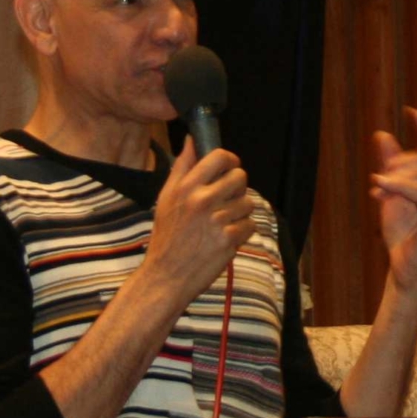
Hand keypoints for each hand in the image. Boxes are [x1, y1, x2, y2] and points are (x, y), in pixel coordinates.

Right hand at [137, 138, 255, 300]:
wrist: (166, 277)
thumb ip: (182, 167)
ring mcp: (217, 220)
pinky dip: (243, 232)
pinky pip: (250, 225)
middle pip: (240, 177)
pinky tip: (226, 238)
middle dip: (237, 188)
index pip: (220, 157)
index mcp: (186, 187)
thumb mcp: (166, 198)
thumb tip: (191, 140)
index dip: (230, 160)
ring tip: (222, 224)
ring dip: (240, 213)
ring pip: (248, 203)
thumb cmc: (166, 237)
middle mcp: (201, 201)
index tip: (229, 168)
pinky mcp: (229, 239)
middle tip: (226, 200)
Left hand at [369, 107, 416, 295]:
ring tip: (377, 184)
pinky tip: (379, 186)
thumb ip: (391, 164)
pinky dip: (397, 185)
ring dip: (395, 175)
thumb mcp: (392, 193)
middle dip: (400, 162)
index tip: (410, 112)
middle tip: (379, 176)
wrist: (406, 270)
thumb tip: (382, 135)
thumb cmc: (403, 234)